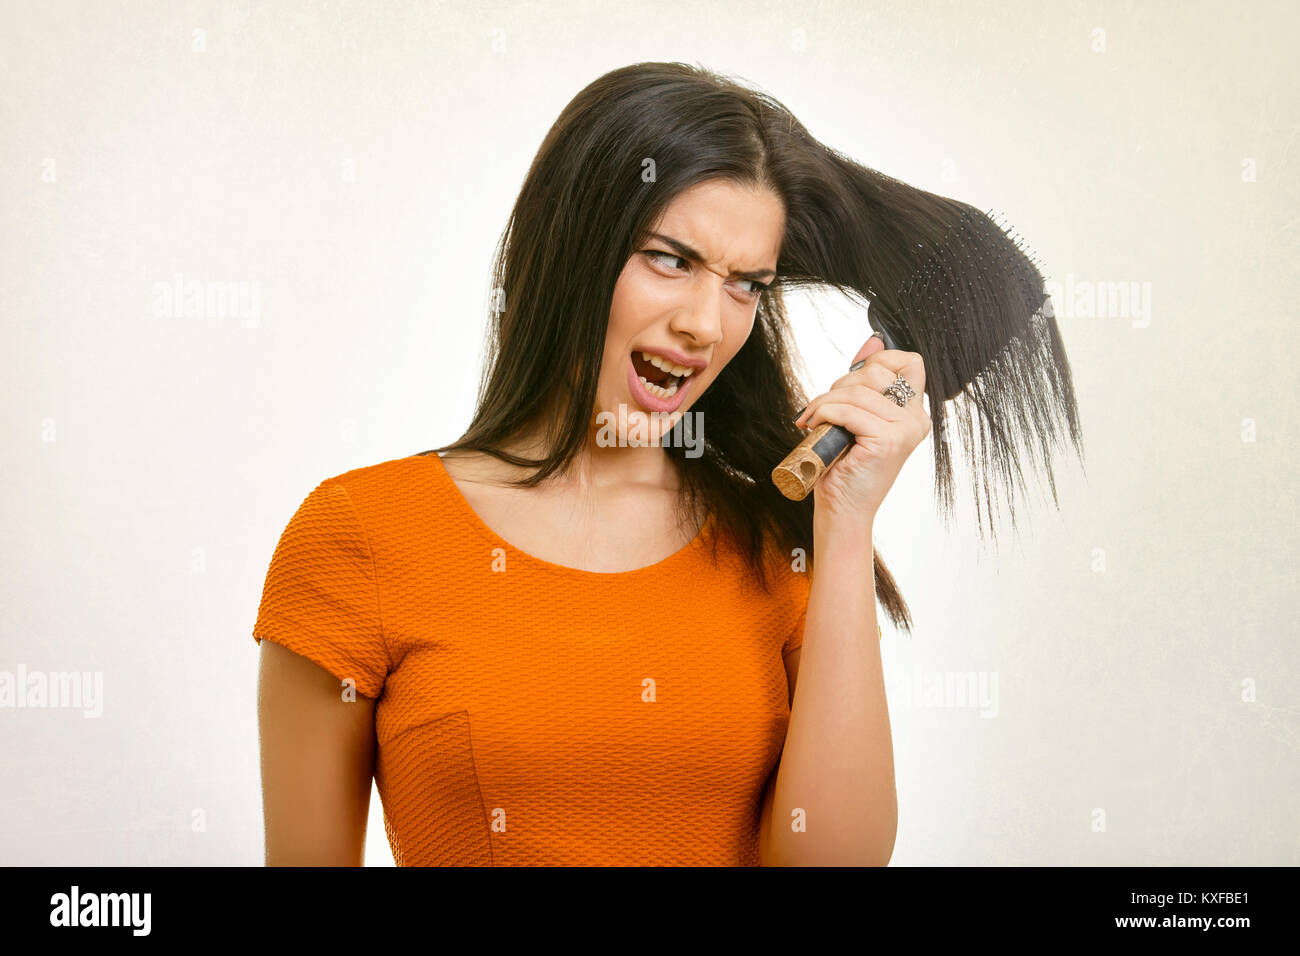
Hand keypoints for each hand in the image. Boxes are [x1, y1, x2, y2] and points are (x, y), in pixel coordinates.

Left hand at [793, 335, 930, 529]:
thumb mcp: (856, 416)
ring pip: (857, 392)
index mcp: (913, 413)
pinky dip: (825, 414)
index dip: (880, 358)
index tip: (854, 375)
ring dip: (824, 402)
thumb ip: (866, 383)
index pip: (910, 361)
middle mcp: (916, 419)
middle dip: (840, 385)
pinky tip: (814, 427)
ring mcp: (905, 430)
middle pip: (876, 372)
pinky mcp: (888, 440)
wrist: (842, 509)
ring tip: (812, 421)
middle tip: (823, 409)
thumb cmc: (844, 465)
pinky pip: (848, 410)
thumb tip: (873, 339)